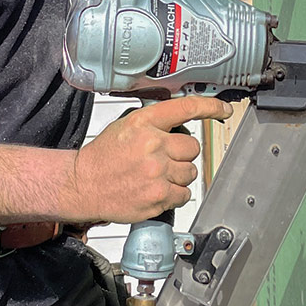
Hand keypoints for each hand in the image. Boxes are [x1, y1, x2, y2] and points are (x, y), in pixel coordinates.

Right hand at [71, 97, 231, 221]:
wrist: (83, 185)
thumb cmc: (103, 157)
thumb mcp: (126, 126)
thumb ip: (154, 123)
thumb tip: (181, 122)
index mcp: (144, 123)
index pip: (186, 109)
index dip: (210, 108)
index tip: (223, 109)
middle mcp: (153, 145)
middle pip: (193, 148)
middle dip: (182, 154)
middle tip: (163, 159)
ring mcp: (157, 173)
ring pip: (191, 172)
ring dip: (179, 175)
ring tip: (157, 176)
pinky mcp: (158, 197)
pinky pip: (184, 194)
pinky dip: (174, 195)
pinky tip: (157, 190)